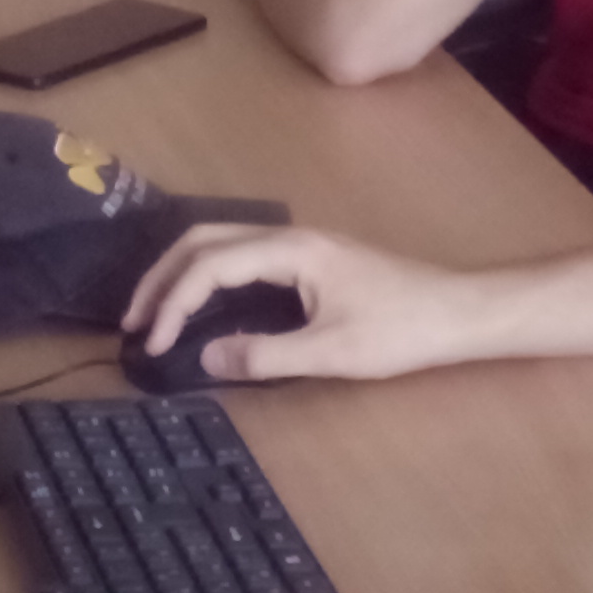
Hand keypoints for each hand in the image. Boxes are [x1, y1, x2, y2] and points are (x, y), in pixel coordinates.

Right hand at [123, 221, 501, 384]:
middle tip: (133, 321)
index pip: (209, 266)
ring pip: (223, 243)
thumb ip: (265, 355)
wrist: (459, 312)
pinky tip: (203, 306)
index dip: (172, 302)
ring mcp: (302, 244)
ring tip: (155, 313)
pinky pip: (243, 256)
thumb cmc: (402, 331)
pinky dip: (209, 276)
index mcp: (292, 250)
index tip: (150, 341)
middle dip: (162, 277)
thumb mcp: (331, 352)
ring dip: (183, 273)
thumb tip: (205, 357)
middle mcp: (291, 236)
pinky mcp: (311, 260)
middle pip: (205, 240)